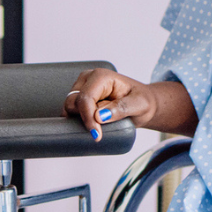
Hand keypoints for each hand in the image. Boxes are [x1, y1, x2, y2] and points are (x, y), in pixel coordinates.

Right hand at [63, 68, 197, 140]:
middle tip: (100, 131)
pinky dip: (78, 122)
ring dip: (81, 120)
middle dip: (83, 119)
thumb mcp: (139, 105)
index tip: (96, 134)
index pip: (85, 98)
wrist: (142, 104)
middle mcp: (88, 79)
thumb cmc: (142, 101)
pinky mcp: (79, 99)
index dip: (88, 118)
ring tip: (101, 125)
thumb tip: (99, 116)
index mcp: (102, 76)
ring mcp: (81, 88)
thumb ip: (121, 109)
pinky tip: (93, 126)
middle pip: (73, 103)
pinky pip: (71, 113)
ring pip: (69, 109)